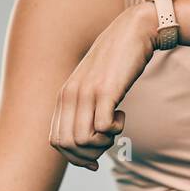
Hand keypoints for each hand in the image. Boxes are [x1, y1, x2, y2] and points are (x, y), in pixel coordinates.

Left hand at [50, 4, 156, 169]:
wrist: (133, 32)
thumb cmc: (115, 64)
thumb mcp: (92, 87)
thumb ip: (83, 110)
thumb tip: (85, 145)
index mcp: (63, 97)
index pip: (56, 142)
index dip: (75, 157)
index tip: (94, 158)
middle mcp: (70, 95)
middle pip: (68, 145)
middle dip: (89, 154)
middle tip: (107, 141)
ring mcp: (86, 92)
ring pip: (83, 140)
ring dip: (103, 143)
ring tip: (114, 127)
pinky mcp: (106, 90)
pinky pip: (102, 127)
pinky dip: (114, 129)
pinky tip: (121, 115)